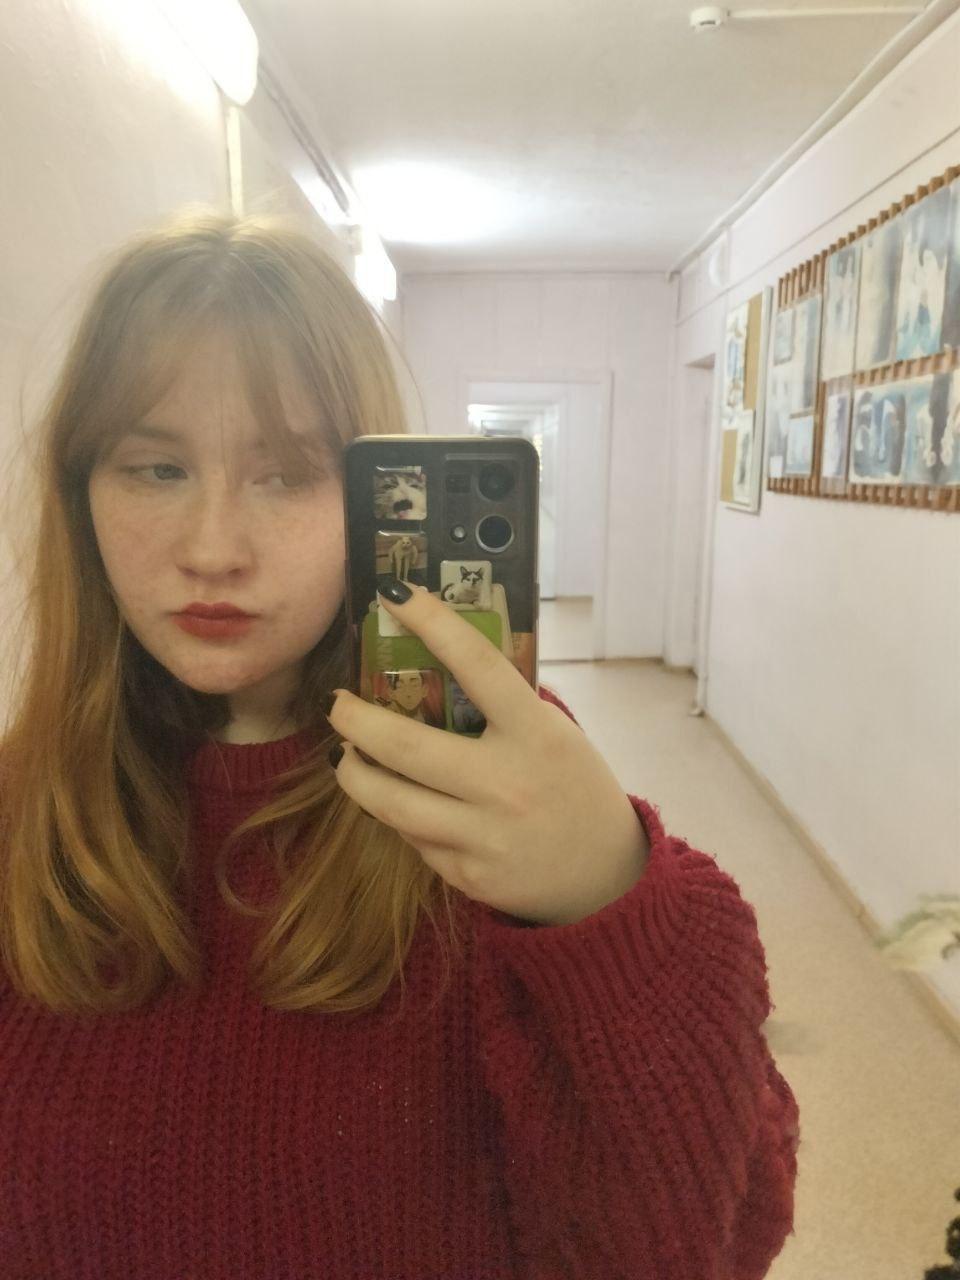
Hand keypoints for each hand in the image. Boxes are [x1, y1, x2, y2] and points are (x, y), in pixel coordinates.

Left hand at [327, 580, 648, 926]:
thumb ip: (504, 709)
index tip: (396, 594)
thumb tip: (434, 664)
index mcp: (537, 733)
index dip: (434, 623)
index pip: (478, 666)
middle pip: (407, 746)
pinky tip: (398, 803)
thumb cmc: (574, 788)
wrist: (605, 875)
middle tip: (336, 704)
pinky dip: (398, 816)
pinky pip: (413, 838)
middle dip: (356, 720)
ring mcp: (484, 834)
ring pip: (392, 802)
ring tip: (345, 757)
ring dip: (355, 774)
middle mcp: (507, 783)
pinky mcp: (467, 874)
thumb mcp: (554, 735)